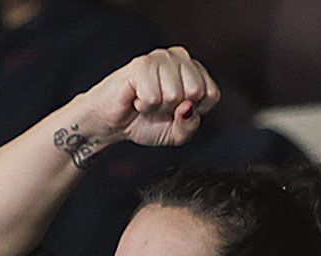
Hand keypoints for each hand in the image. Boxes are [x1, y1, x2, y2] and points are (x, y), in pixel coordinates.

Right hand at [73, 47, 220, 152]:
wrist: (109, 123)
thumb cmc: (143, 122)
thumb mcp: (176, 134)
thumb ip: (190, 126)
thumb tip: (187, 107)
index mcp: (193, 70)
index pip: (211, 94)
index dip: (192, 112)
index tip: (174, 112)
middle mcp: (180, 57)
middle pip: (195, 92)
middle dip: (174, 109)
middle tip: (158, 106)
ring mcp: (161, 57)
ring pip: (174, 95)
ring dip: (156, 108)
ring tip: (145, 102)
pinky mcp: (141, 64)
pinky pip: (153, 97)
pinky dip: (143, 105)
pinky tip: (135, 98)